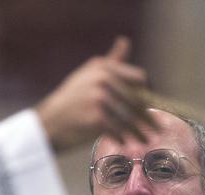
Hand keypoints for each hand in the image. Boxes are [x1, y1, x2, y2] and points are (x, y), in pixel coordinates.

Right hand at [36, 36, 157, 152]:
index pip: (139, 78)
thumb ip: (111, 60)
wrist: (48, 123)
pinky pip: (118, 130)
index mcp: (103, 67)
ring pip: (129, 117)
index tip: (151, 105)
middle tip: (157, 128)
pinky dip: (123, 138)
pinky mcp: (96, 118)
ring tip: (146, 140)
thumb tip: (125, 41)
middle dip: (147, 117)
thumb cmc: (70, 100)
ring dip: (139, 131)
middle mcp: (103, 79)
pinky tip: (126, 142)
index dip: (148, 93)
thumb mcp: (88, 74)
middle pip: (136, 99)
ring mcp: (99, 98)